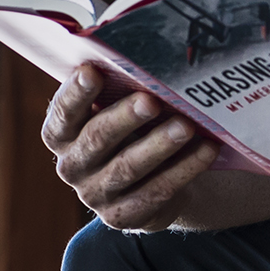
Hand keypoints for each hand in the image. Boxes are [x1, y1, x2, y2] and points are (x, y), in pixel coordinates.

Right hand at [45, 65, 219, 230]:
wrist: (149, 185)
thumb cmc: (130, 134)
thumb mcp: (116, 113)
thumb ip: (117, 91)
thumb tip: (141, 54)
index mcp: (62, 135)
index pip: (63, 113)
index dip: (76, 93)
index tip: (92, 71)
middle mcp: (72, 165)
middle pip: (97, 139)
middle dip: (125, 118)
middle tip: (151, 100)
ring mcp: (96, 194)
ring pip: (128, 167)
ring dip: (159, 145)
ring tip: (186, 126)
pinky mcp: (123, 216)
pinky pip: (157, 191)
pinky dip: (184, 169)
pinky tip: (207, 150)